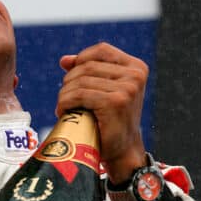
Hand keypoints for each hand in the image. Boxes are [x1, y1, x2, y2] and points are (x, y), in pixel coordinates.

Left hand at [57, 42, 147, 183]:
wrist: (122, 150)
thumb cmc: (110, 120)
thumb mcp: (104, 90)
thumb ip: (88, 71)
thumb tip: (65, 60)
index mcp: (136, 67)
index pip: (101, 50)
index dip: (81, 59)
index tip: (70, 75)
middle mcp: (135, 75)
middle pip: (87, 66)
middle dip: (69, 81)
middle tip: (65, 99)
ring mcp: (127, 88)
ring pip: (80, 81)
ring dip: (65, 94)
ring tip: (63, 107)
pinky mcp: (116, 102)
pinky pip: (80, 94)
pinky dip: (65, 102)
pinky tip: (63, 111)